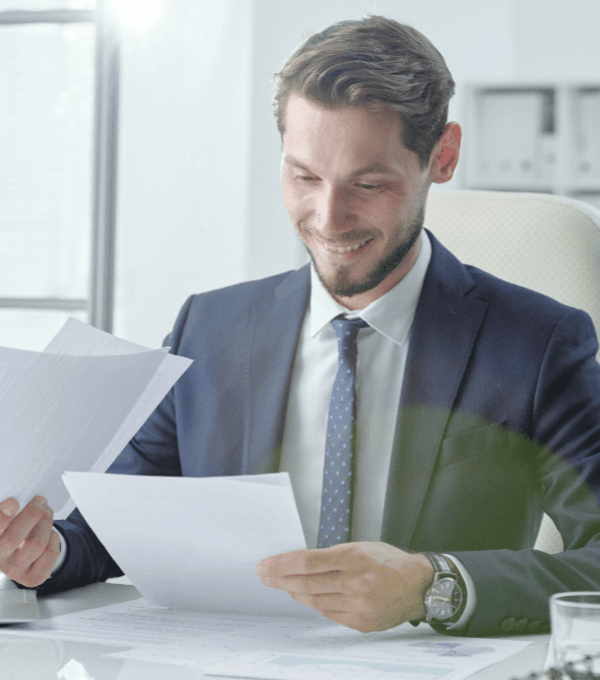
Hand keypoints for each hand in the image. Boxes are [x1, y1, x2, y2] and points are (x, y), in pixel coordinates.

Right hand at [0, 496, 60, 587]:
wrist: (20, 553)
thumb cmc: (12, 529)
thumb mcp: (9, 520)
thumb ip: (9, 511)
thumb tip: (19, 498)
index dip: (1, 517)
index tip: (13, 502)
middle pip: (13, 539)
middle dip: (31, 515)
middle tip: (40, 500)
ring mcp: (14, 571)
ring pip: (36, 543)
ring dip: (45, 522)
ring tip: (47, 510)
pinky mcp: (33, 578)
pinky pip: (49, 553)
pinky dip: (53, 538)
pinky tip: (48, 532)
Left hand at [256, 541, 433, 632]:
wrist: (418, 586)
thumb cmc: (389, 561)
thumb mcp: (361, 546)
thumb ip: (332, 555)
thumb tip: (301, 563)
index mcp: (354, 558)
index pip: (307, 562)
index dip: (281, 565)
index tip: (265, 566)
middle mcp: (356, 583)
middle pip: (305, 584)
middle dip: (280, 580)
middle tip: (265, 576)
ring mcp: (358, 606)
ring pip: (314, 601)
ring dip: (294, 592)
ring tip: (283, 585)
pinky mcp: (361, 623)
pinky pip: (328, 613)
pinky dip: (315, 603)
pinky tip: (307, 596)